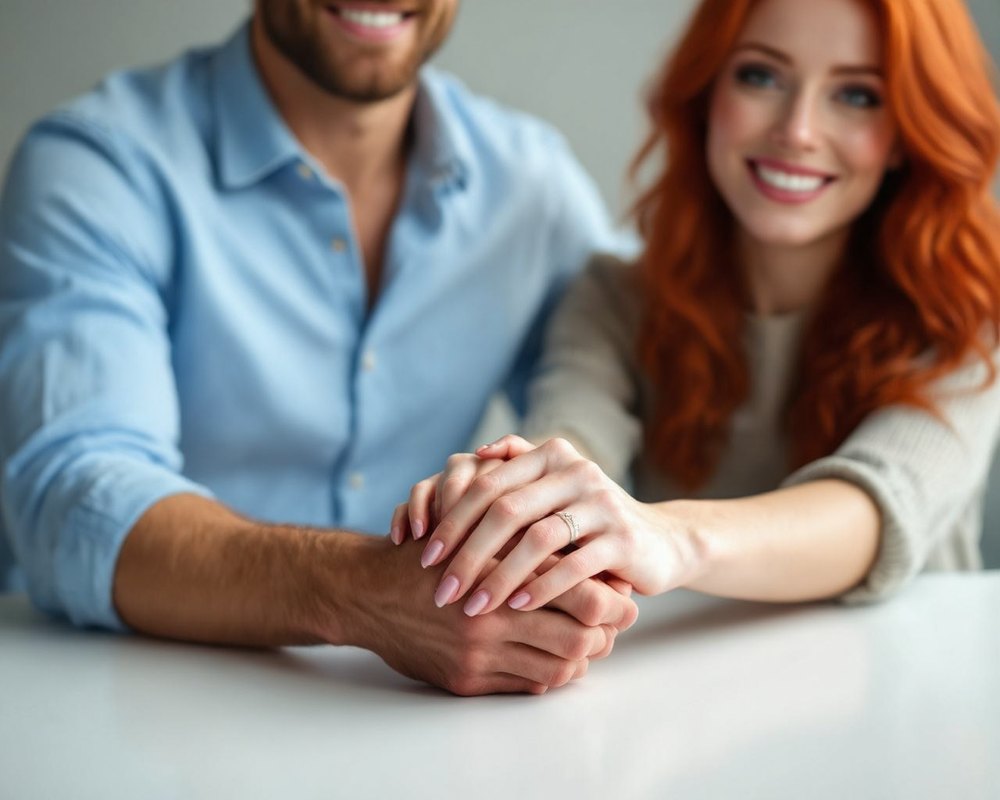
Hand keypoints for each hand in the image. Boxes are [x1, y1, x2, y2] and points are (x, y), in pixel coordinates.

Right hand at [339, 535, 635, 695]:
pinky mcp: (464, 680)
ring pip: (558, 668)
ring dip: (581, 656)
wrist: (368, 591)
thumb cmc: (430, 550)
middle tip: (617, 620)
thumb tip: (584, 542)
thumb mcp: (476, 525)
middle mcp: (493, 619)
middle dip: (607, 632)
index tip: (625, 591)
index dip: (613, 598)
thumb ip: (526, 532)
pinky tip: (553, 655)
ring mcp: (478, 655)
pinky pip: (526, 686)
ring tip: (590, 638)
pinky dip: (549, 673)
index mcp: (502, 573)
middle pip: (580, 639)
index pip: (584, 598)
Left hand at [418, 435, 699, 614]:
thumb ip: (518, 463)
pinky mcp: (623, 539)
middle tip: (441, 591)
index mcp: (550, 455)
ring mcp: (602, 503)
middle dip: (467, 554)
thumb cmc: (590, 519)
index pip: (486, 484)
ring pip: (538, 539)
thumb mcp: (555, 485)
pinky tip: (518, 609)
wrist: (660, 541)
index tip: (423, 555)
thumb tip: (476, 454)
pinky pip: (574, 566)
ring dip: (500, 577)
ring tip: (474, 608)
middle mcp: (575, 471)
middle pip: (506, 511)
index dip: (451, 520)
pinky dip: (542, 588)